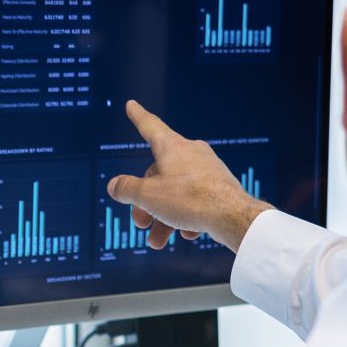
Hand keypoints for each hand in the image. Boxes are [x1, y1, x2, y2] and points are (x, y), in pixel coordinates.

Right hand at [103, 100, 272, 252]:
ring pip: (177, 192)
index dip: (138, 116)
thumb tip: (114, 185)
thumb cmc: (190, 199)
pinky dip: (187, 217)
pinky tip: (188, 234)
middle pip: (159, 175)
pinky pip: (196, 200)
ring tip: (159, 241)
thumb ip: (126, 189)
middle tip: (141, 224)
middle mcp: (191, 152)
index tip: (132, 105)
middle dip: (147, 203)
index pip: (149, 126)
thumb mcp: (147, 196)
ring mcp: (207, 169)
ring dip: (165, 218)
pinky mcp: (220, 186)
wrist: (233, 215)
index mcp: (171, 146)